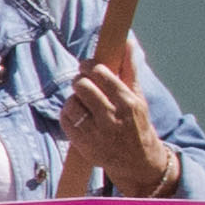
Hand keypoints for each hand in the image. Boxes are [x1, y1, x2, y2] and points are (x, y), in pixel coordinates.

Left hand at [57, 37, 182, 194]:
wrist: (138, 162)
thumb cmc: (137, 123)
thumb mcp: (139, 97)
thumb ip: (130, 69)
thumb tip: (127, 41)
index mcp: (128, 103)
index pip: (100, 74)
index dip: (89, 66)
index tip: (87, 67)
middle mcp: (112, 118)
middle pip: (81, 86)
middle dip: (80, 80)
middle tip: (84, 83)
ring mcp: (97, 133)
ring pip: (71, 102)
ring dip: (75, 99)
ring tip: (85, 103)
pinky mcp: (83, 144)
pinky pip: (65, 119)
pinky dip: (68, 114)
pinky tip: (79, 116)